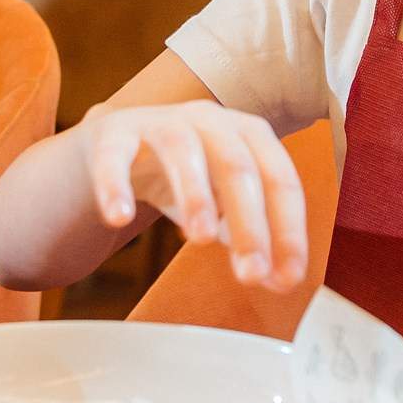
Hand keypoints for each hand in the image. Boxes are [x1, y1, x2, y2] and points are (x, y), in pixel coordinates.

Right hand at [81, 101, 307, 290]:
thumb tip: (283, 281)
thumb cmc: (187, 176)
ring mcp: (158, 124)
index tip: (289, 277)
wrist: (120, 149)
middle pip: (236, 164)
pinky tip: (120, 218)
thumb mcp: (224, 204)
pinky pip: (113, 157)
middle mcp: (207, 121)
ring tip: (200, 240)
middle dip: (249, 222)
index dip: (288, 228)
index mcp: (247, 134)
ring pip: (181, 148)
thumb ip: (251, 238)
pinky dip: (116, 185)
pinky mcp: (112, 137)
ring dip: (195, 193)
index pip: (278, 177)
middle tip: (251, 275)